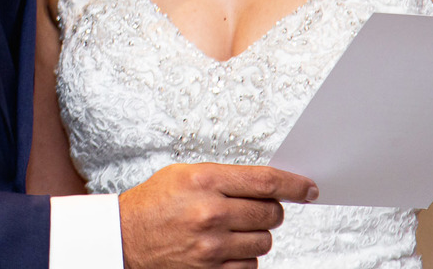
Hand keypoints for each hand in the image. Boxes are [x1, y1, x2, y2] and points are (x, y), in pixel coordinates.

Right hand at [118, 163, 316, 268]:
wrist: (125, 237)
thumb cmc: (154, 203)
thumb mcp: (186, 174)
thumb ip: (226, 178)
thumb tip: (267, 184)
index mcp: (205, 180)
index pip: (266, 181)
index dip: (294, 185)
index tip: (308, 188)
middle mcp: (210, 213)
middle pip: (271, 212)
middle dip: (271, 210)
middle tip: (259, 208)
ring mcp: (212, 246)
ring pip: (264, 241)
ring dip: (255, 235)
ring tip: (232, 229)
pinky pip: (250, 267)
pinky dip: (244, 258)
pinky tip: (225, 248)